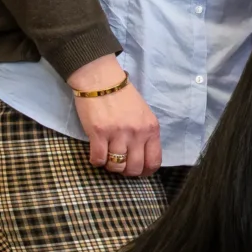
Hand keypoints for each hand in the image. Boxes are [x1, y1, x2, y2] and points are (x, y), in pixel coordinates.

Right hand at [69, 56, 162, 177]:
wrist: (101, 79)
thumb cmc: (122, 96)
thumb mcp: (143, 114)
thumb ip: (145, 134)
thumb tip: (142, 156)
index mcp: (151, 128)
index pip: (154, 161)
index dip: (146, 172)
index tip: (139, 172)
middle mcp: (137, 133)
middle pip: (135, 168)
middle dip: (127, 172)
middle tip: (120, 165)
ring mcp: (118, 133)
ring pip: (116, 166)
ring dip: (111, 166)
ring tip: (107, 158)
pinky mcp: (99, 133)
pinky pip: (99, 159)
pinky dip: (96, 161)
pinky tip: (96, 155)